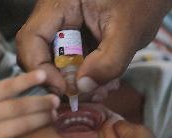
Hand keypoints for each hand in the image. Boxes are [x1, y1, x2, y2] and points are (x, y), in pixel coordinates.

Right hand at [16, 0, 171, 95]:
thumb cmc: (141, 3)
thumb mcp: (128, 32)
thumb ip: (108, 62)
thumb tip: (81, 88)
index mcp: (59, 4)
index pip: (30, 39)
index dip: (40, 68)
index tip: (64, 89)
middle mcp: (54, 16)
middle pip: (38, 54)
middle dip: (59, 80)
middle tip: (83, 94)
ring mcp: (63, 28)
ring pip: (55, 62)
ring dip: (74, 82)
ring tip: (100, 90)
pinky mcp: (74, 39)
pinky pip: (70, 62)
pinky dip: (84, 77)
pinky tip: (103, 83)